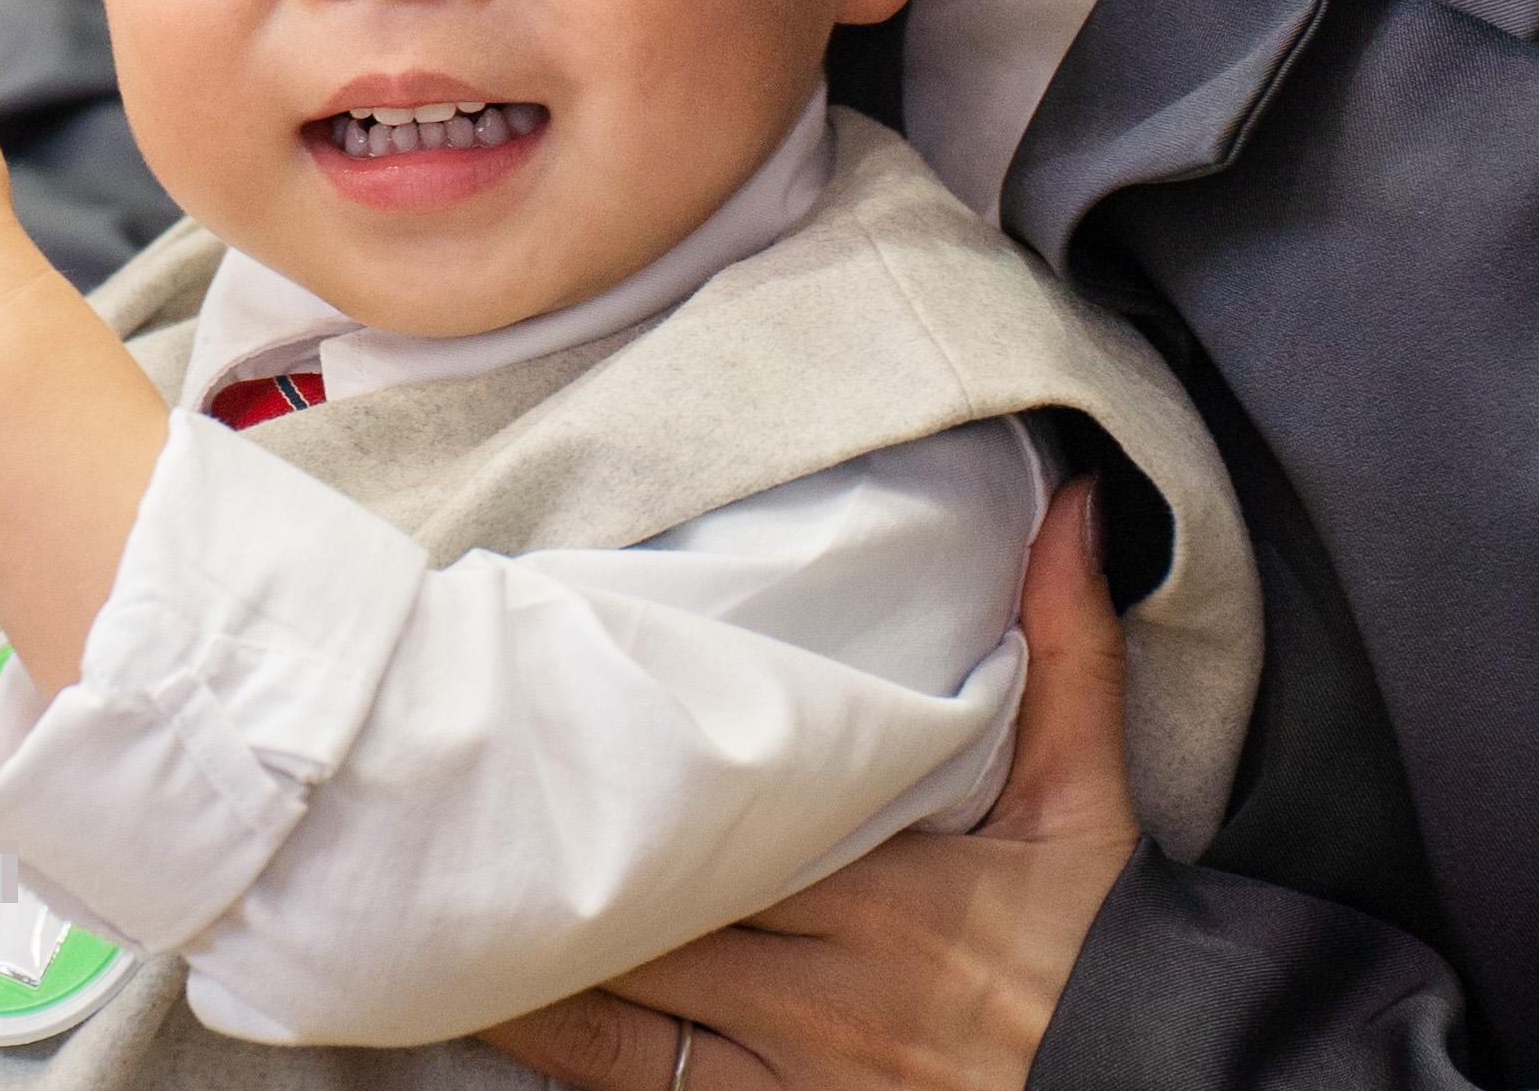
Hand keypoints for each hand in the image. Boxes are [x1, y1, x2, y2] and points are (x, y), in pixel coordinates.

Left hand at [483, 481, 1141, 1090]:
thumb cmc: (1107, 947)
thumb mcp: (1092, 802)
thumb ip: (1070, 652)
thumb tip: (1072, 505)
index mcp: (891, 891)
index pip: (734, 814)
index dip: (630, 763)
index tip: (551, 699)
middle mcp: (829, 988)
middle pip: (656, 913)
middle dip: (556, 857)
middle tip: (454, 789)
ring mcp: (802, 1076)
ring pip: (626, 1021)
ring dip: (529, 964)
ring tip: (431, 903)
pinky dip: (568, 1061)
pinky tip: (493, 1014)